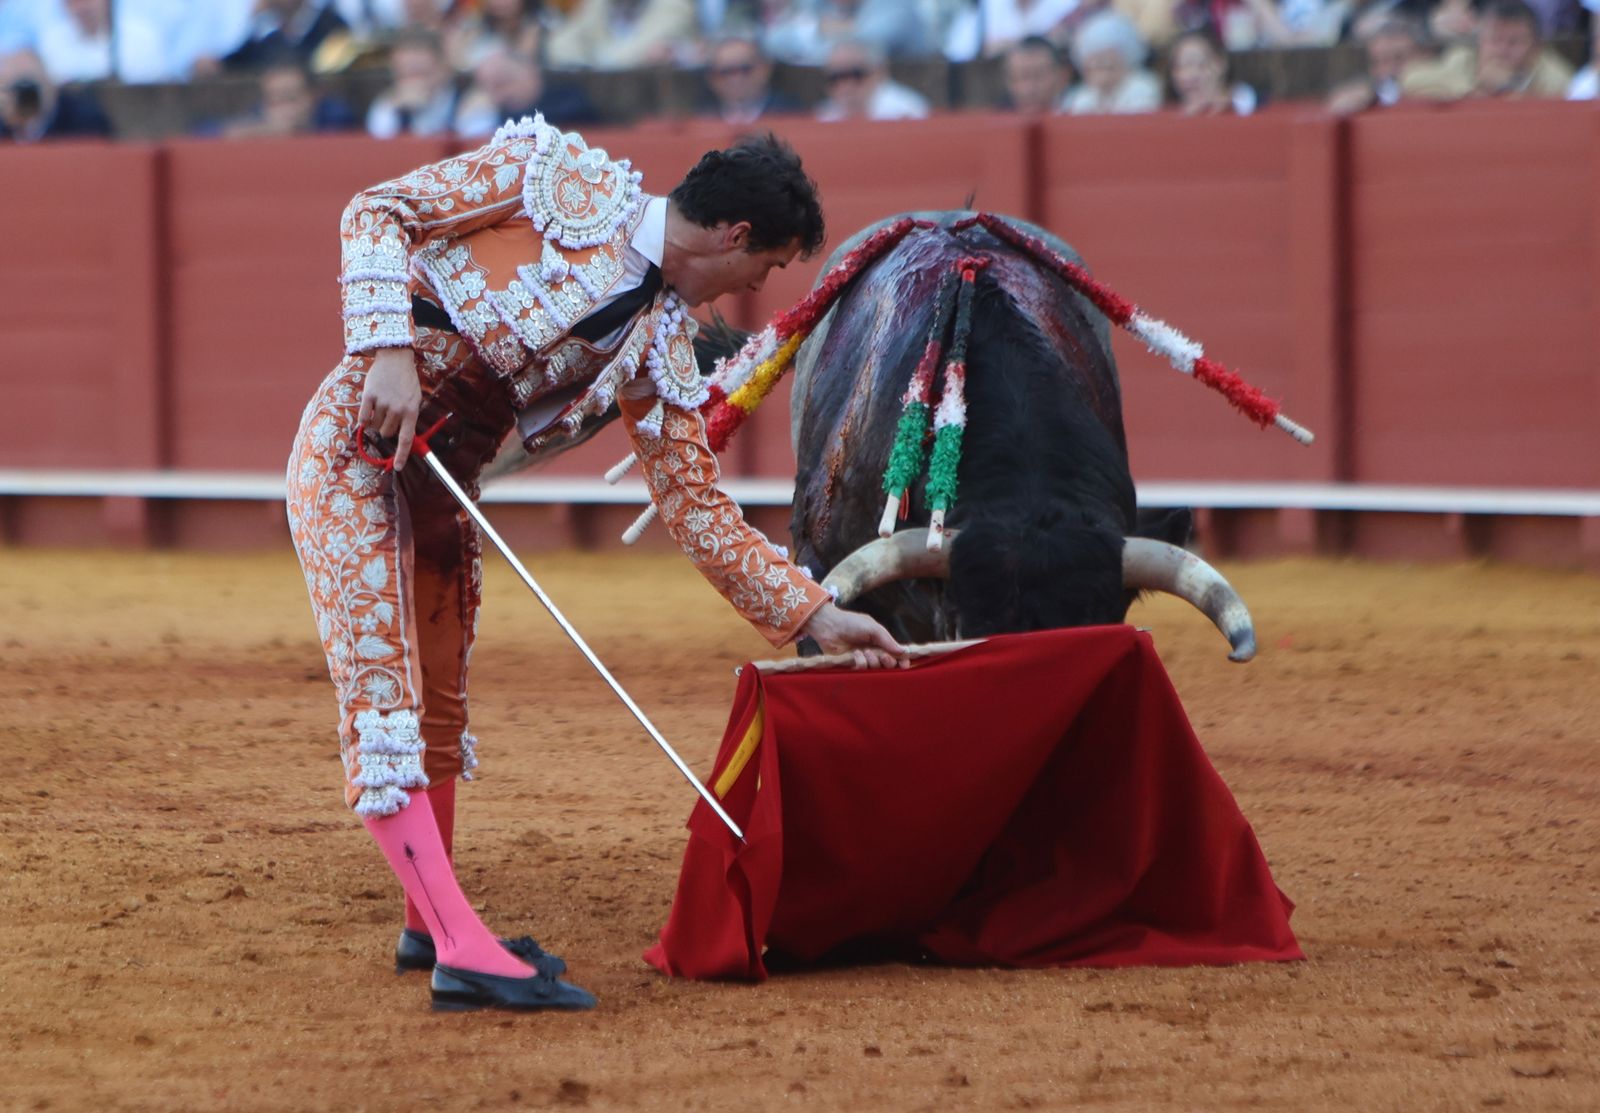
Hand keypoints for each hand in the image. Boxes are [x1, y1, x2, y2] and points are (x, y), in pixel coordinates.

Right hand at [358, 347, 421, 469]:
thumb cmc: (406, 381)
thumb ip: (409, 417)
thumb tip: (403, 439)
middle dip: (386, 429)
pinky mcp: (369, 396)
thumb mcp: (415, 399)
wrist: (395, 358)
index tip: (398, 467)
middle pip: (387, 434)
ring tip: (380, 408)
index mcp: (412, 411)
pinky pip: (363, 418)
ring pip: (375, 427)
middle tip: (388, 416)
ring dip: (375, 422)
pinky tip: (369, 409)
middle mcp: (397, 409)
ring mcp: (383, 402)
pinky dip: (364, 419)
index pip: (406, 439)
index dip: (402, 455)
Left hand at [800, 602, 908, 669]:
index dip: (902, 661)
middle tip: (883, 656)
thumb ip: (888, 640)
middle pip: (889, 665)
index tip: (905, 666)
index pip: (896, 655)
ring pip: (876, 669)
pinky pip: (862, 671)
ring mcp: (863, 660)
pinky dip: (861, 663)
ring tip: (864, 651)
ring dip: (873, 661)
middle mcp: (874, 652)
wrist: (829, 626)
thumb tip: (904, 652)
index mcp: (881, 642)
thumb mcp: (873, 628)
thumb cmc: (851, 623)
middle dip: (888, 662)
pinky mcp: (852, 666)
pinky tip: (855, 655)